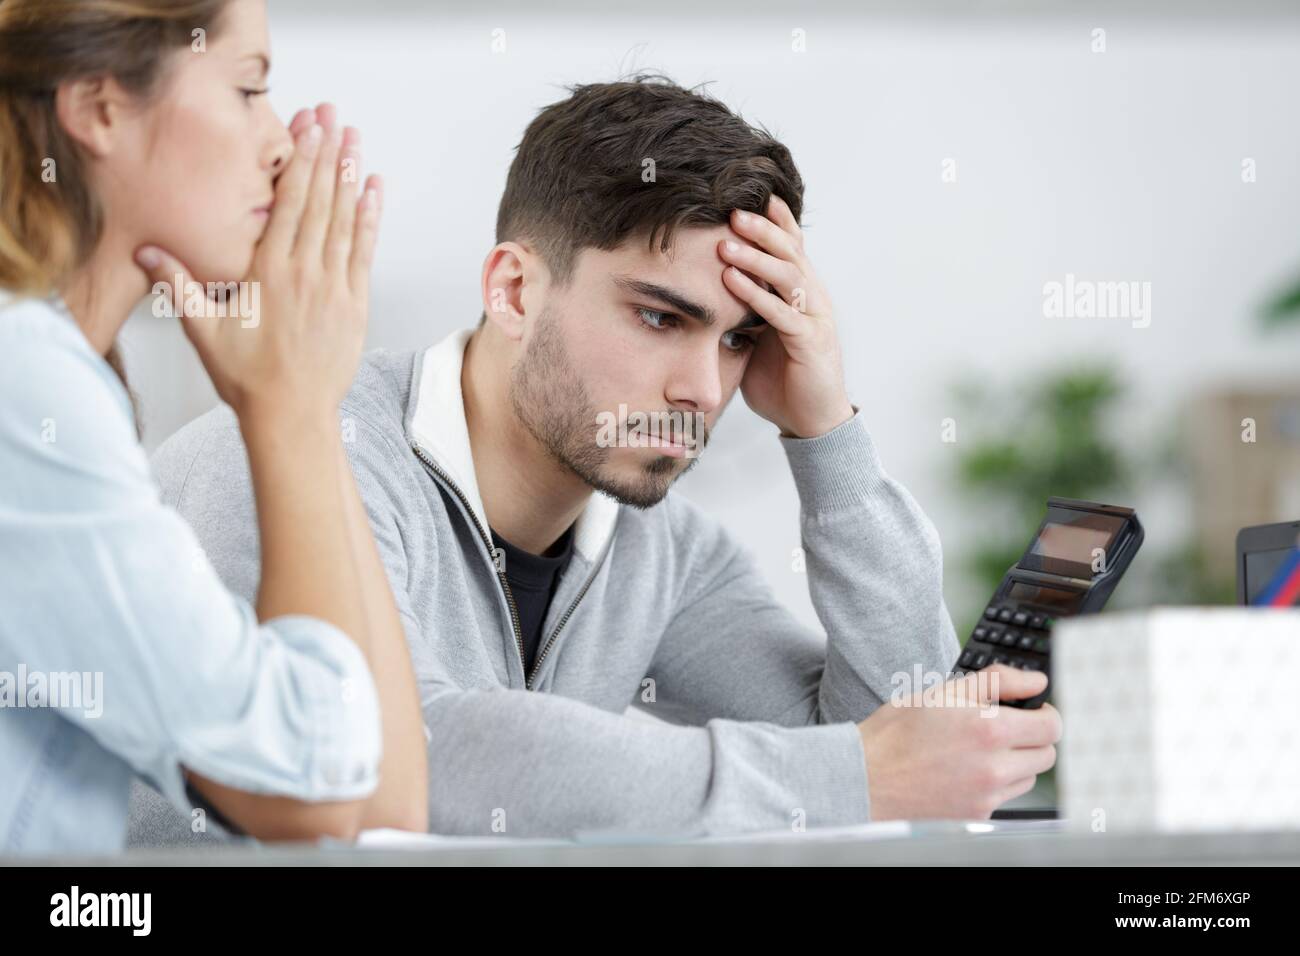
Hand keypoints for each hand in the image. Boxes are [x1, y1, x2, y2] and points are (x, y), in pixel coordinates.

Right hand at [135, 103, 383, 422]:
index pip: (288, 203)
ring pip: (345, 220)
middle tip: (336, 116)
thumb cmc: (247, 377)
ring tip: (356, 139)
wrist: (292, 415)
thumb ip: (178, 286)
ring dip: (351, 177)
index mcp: (269, 272)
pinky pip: (364, 252)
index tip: (308, 128)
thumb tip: (147, 251)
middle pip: (320, 201)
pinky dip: (370, 219)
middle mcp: (305, 272)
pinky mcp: (354, 305)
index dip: (300, 161)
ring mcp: (334, 287)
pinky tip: (374, 191)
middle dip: (328, 154)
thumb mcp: (202, 331)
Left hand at [719, 196, 854, 438]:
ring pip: (788, 276)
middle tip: (733, 210)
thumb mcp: (759, 337)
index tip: (754, 195)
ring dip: (756, 256)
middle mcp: (813, 300)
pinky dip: (756, 294)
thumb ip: (743, 313)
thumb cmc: (784, 378)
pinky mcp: (810, 344)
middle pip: (791, 252)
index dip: (776, 221)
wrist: (812, 421)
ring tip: (726, 241)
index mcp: (802, 294)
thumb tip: (709, 295)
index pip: (792, 248)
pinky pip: (781, 313)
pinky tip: (732, 281)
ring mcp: (814, 320)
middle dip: (763, 229)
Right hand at [857, 664, 1061, 820]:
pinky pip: (1005, 797)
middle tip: (1007, 728)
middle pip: (1046, 755)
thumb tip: (1035, 681)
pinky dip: (996, 783)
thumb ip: (998, 681)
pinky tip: (968, 771)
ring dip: (1018, 762)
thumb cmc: (897, 733)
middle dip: (1033, 737)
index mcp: (990, 730)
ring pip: (1028, 777)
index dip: (1047, 714)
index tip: (1036, 710)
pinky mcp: (978, 815)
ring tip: (983, 750)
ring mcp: (988, 795)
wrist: (866, 778)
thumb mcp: (943, 691)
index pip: (1051, 726)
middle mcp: (995, 767)